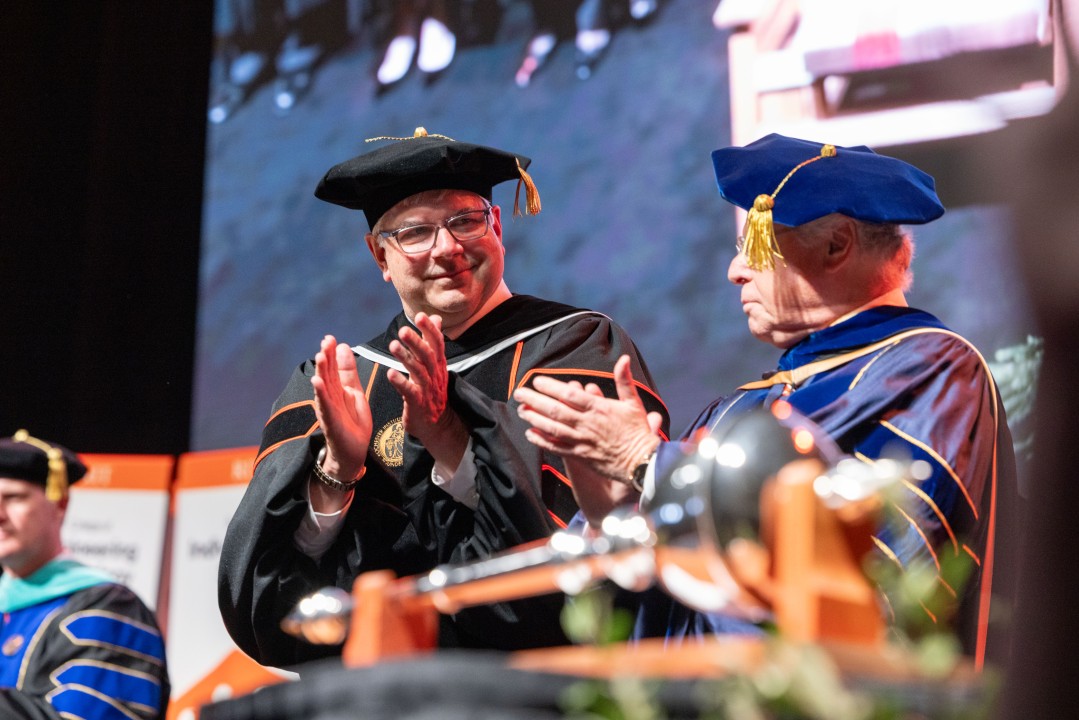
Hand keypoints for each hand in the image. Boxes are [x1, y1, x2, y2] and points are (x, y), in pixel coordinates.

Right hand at [310, 334, 371, 483]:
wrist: (352, 450)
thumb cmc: (352, 421)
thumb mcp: (354, 391)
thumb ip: (348, 371)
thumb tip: (343, 347)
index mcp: (337, 388)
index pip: (333, 367)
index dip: (331, 353)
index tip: (330, 338)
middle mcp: (330, 397)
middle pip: (327, 374)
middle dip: (326, 357)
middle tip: (326, 341)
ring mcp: (328, 408)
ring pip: (324, 387)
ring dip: (321, 372)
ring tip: (320, 356)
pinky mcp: (330, 421)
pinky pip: (325, 405)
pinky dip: (321, 393)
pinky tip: (317, 382)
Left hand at [386, 313, 467, 466]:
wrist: (438, 425)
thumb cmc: (433, 391)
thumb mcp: (436, 365)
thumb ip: (432, 341)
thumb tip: (436, 318)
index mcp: (439, 365)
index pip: (438, 344)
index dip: (430, 330)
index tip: (420, 316)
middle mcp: (435, 375)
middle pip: (428, 356)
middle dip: (417, 342)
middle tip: (403, 330)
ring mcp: (427, 390)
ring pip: (419, 372)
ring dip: (406, 358)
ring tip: (393, 346)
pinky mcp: (418, 404)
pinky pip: (410, 392)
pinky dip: (401, 383)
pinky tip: (391, 373)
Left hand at [513, 355, 662, 482]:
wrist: (642, 461)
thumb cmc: (637, 431)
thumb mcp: (633, 402)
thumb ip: (624, 380)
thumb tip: (624, 359)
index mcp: (599, 408)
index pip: (570, 394)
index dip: (551, 386)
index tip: (537, 380)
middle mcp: (587, 423)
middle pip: (555, 410)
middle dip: (534, 400)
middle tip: (519, 393)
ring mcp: (582, 440)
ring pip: (552, 428)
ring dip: (534, 418)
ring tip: (521, 410)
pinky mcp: (580, 456)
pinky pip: (556, 448)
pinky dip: (542, 441)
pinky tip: (530, 434)